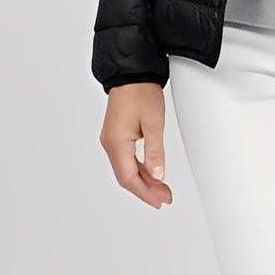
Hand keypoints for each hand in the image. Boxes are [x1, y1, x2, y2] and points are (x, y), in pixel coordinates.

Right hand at [100, 83, 173, 208]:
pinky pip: (125, 159)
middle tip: (164, 197)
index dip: (145, 193)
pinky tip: (152, 172)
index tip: (159, 201)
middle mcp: (110, 143)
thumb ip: (155, 152)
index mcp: (117, 143)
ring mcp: (111, 139)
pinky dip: (139, 168)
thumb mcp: (154, 123)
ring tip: (162, 188)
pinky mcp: (116, 135)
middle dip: (145, 190)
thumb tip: (158, 175)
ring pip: (126, 169)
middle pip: (126, 176)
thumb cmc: (140, 92)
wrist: (131, 73)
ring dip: (143, 180)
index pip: (129, 178)